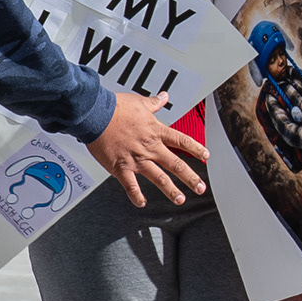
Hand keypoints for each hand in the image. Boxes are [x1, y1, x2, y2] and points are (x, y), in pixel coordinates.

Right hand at [87, 104, 206, 207]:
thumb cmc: (115, 108)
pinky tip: (141, 203)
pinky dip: (136, 195)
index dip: (196, 149)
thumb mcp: (140, 103)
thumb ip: (154, 103)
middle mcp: (149, 147)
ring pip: (158, 177)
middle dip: (190, 177)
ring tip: (180, 199)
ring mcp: (136, 159)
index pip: (182, 141)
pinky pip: (130, 185)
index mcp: (155, 131)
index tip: (206, 156)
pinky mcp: (121, 167)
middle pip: (175, 164)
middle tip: (201, 188)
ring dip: (170, 190)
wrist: (95, 115)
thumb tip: (164, 97)